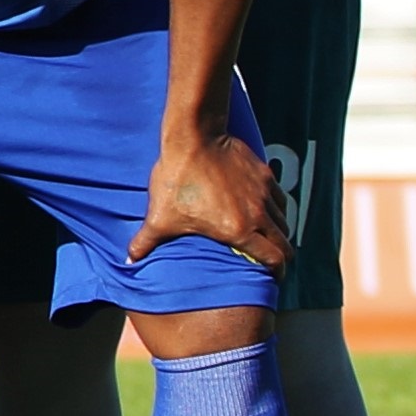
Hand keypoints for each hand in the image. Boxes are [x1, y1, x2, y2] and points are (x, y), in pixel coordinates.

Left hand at [134, 130, 289, 273]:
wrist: (194, 139)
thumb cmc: (177, 180)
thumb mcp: (160, 216)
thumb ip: (146, 241)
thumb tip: (129, 261)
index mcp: (238, 230)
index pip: (274, 259)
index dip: (277, 271)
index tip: (273, 275)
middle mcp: (259, 215)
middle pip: (285, 244)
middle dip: (281, 256)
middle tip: (272, 261)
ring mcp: (265, 194)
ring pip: (284, 221)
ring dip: (277, 233)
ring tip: (265, 237)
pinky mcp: (265, 176)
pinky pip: (280, 200)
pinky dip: (276, 210)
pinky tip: (263, 211)